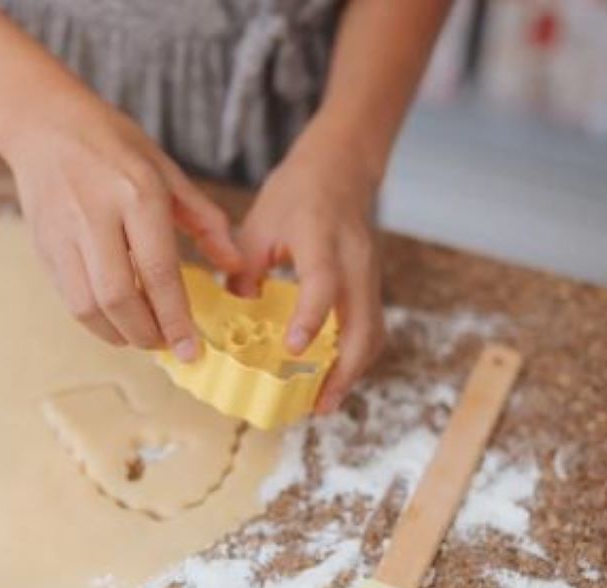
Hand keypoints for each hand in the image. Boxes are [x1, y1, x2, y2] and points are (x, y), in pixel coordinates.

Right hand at [4, 92, 242, 359]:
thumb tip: (234, 265)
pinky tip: (116, 322)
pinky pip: (69, 299)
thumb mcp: (167, 172)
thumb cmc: (113, 146)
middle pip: (119, 297)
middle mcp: (96, 216)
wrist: (44, 125)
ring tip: (142, 336)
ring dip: (118, 334)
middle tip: (167, 345)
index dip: (176, 318)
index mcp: (135, 194)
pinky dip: (95, 321)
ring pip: (87, 306)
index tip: (192, 349)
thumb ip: (205, 221)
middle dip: (147, 334)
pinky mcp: (43, 247)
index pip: (158, 271)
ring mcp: (63, 234)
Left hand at [234, 116, 384, 412]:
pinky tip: (334, 375)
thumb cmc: (297, 191)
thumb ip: (245, 271)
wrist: (342, 166)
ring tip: (326, 400)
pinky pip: (371, 327)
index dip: (310, 318)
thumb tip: (232, 322)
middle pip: (364, 324)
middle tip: (319, 403)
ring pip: (373, 332)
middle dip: (345, 369)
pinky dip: (356, 356)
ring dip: (353, 370)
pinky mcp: (372, 284)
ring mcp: (369, 274)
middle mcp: (354, 259)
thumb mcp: (259, 224)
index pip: (323, 282)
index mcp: (321, 237)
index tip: (292, 349)